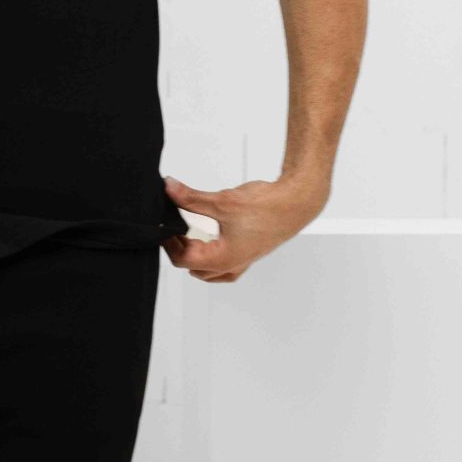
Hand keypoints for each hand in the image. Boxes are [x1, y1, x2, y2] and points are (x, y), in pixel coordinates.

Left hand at [162, 170, 326, 281]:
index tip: (165, 225)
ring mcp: (242, 261)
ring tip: (187, 237)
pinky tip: (210, 245)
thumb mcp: (222, 201)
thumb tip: (169, 188)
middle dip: (179, 249)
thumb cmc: (268, 207)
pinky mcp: (249, 254)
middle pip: (192, 268)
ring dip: (195, 258)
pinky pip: (225, 268)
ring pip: (209, 273)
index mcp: (223, 258)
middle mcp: (232, 265)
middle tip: (172, 228)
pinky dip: (212, 260)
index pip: (182, 259)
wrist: (296, 203)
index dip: (168, 242)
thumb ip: (191, 198)